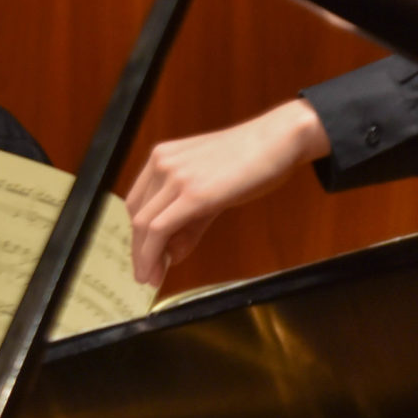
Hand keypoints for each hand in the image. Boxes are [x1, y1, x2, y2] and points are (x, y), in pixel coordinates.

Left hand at [126, 100, 330, 286]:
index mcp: (163, 157)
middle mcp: (162, 163)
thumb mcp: (211, 191)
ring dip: (144, 258)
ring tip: (150, 278)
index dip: (138, 235)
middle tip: (145, 276)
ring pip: (144, 226)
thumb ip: (189, 223)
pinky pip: (160, 229)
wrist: (280, 139)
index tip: (144, 258)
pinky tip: (158, 270)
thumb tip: (171, 253)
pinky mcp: (193, 194)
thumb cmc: (251, 161)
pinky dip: (153, 254)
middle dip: (139, 251)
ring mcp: (176, 176)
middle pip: (137, 216)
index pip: (138, 203)